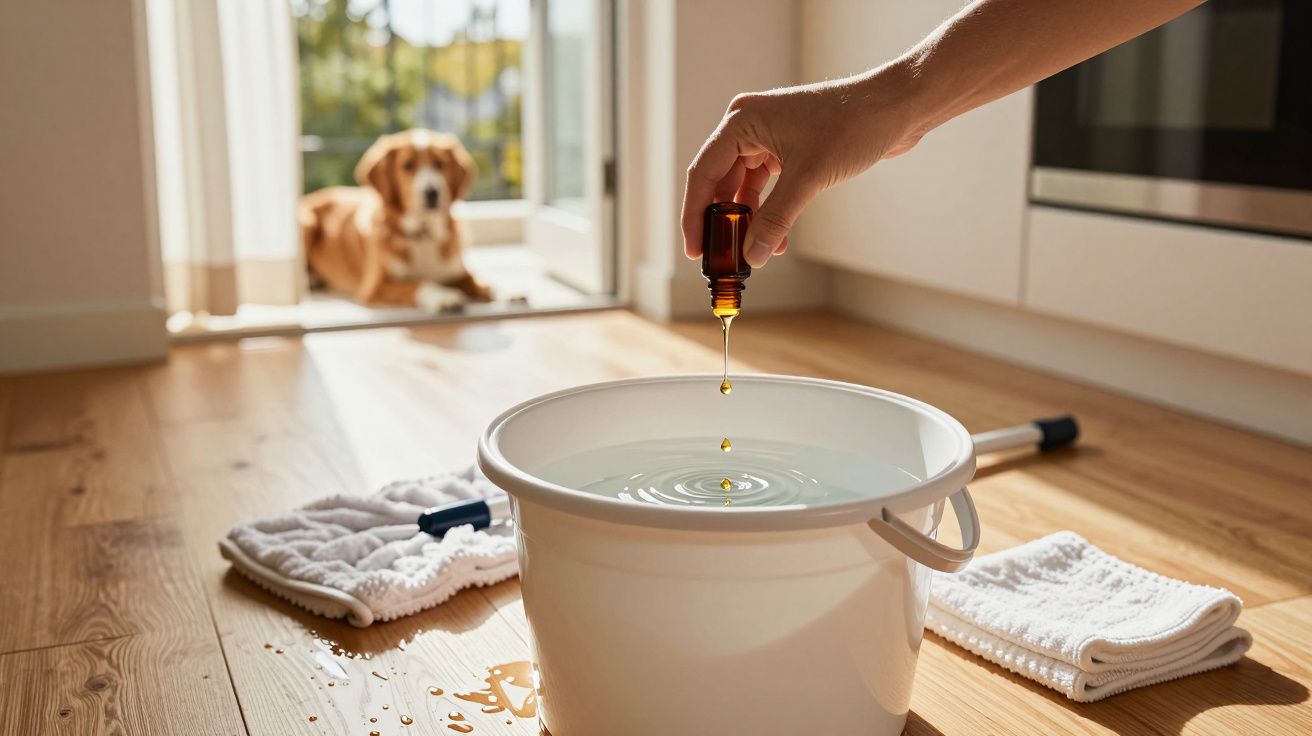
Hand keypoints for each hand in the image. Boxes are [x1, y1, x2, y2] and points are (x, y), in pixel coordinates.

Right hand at [681, 62, 926, 267]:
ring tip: (751, 254)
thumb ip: (775, 219)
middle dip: (722, 223)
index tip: (695, 248)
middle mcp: (749, 127)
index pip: (703, 173)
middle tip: (721, 257)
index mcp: (742, 122)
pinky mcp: (789, 149)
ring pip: (744, 189)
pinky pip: (767, 188)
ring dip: (748, 222)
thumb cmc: (853, 125)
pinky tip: (775, 240)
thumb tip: (752, 255)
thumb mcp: (809, 177)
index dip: (695, 215)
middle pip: (720, 183)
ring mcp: (769, 138)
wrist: (897, 108)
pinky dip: (769, 213)